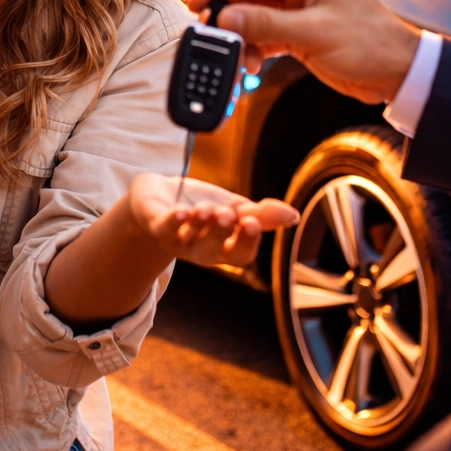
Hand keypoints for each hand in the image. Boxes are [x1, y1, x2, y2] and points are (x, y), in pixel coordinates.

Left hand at [127, 172, 297, 267]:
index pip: (240, 254)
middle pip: (213, 251)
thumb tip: (293, 215)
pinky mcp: (157, 226)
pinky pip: (164, 229)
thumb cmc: (204, 208)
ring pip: (190, 241)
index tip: (253, 222)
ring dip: (199, 224)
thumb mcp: (236, 209)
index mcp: (224, 247)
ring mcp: (178, 240)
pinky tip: (181, 212)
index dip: (247, 241)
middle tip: (227, 214)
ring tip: (205, 208)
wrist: (162, 196)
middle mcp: (201, 249)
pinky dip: (172, 221)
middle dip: (221, 232)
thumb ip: (262, 214)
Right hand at [188, 0, 421, 103]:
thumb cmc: (371, 44)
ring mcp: (301, 5)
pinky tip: (250, 61)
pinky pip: (266, 31)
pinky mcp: (300, 28)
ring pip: (255, 13)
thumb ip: (265, 24)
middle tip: (209, 31)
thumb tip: (226, 19)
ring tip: (235, 53)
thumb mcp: (313, 33)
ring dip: (242, 34)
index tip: (198, 2)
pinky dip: (255, 46)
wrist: (397, 73)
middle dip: (229, 12)